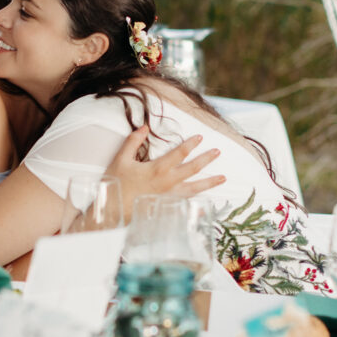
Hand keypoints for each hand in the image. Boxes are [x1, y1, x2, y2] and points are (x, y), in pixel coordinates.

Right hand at [106, 126, 226, 221]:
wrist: (114, 210)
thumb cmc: (117, 184)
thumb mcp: (121, 159)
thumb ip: (133, 141)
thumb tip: (144, 127)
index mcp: (158, 168)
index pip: (180, 152)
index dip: (191, 144)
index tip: (200, 137)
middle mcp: (168, 182)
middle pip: (193, 169)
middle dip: (207, 159)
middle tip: (218, 152)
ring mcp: (170, 197)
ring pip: (195, 188)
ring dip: (210, 182)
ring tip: (223, 178)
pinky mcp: (168, 209)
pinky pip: (187, 208)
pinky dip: (199, 208)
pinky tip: (208, 208)